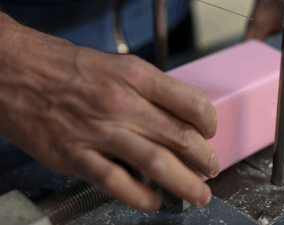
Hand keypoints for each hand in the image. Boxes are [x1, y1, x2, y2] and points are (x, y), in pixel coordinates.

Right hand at [0, 13, 218, 210]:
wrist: (14, 71)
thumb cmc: (65, 67)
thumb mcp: (116, 65)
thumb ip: (148, 90)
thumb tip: (176, 115)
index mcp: (135, 76)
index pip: (191, 103)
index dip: (208, 122)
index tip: (209, 132)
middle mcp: (122, 103)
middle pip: (180, 137)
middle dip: (204, 158)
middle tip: (211, 169)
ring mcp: (99, 132)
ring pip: (157, 163)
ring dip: (185, 184)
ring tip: (199, 194)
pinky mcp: (76, 156)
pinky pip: (118, 183)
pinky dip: (141, 197)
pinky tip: (153, 201)